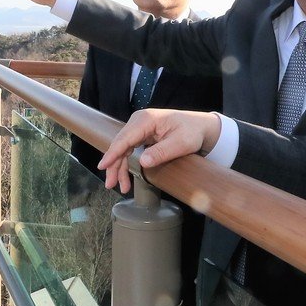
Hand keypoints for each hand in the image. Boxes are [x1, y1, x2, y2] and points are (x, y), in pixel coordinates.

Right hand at [97, 109, 221, 192]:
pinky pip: (129, 149)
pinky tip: (125, 176)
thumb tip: (143, 162)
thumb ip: (162, 152)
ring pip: (123, 149)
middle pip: (120, 144)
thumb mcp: (182, 143)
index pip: (124, 138)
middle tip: (111, 184)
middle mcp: (139, 121)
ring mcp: (139, 127)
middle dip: (114, 165)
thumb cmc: (193, 131)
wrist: (202, 127)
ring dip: (119, 167)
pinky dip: (126, 163)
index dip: (113, 153)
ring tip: (121, 186)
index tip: (103, 166)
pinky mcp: (142, 134)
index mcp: (146, 120)